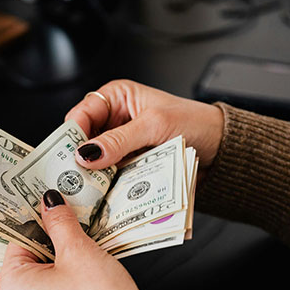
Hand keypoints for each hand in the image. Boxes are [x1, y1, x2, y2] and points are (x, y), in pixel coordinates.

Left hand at [0, 190, 176, 289]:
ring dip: (65, 259)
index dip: (39, 221)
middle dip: (53, 241)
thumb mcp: (78, 251)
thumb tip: (50, 204)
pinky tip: (90, 273)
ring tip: (86, 253)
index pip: (17, 239)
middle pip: (30, 257)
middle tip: (76, 228)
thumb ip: (60, 222)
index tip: (54, 209)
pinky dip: (70, 278)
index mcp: (10, 288)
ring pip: (46, 274)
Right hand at [66, 80, 223, 173]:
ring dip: (92, 174)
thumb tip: (86, 152)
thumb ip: (118, 139)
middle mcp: (115, 120)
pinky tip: (103, 192)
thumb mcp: (153, 126)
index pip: (81, 114)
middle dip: (80, 157)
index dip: (71, 134)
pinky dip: (106, 184)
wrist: (221, 148)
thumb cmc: (194, 123)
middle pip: (83, 140)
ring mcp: (121, 144)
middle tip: (74, 175)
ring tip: (87, 188)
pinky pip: (109, 175)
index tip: (68, 155)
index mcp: (117, 97)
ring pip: (95, 161)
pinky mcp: (128, 164)